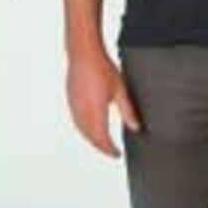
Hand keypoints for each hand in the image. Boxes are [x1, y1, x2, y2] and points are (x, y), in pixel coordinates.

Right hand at [66, 40, 139, 155]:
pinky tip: (90, 127)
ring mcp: (74, 107)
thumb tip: (136, 127)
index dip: (110, 150)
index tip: (117, 155)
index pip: (103, 139)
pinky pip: (76, 121)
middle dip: (101, 147)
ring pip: (82, 130)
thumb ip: (128, 111)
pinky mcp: (70, 100)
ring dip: (92, 139)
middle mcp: (83, 112)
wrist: (83, 53)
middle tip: (111, 151)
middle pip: (91, 138)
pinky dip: (84, 129)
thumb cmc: (102, 68)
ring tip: (102, 142)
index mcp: (96, 112)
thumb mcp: (120, 90)